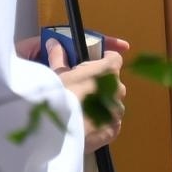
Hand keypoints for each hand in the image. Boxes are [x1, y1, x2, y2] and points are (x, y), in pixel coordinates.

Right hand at [45, 34, 129, 152]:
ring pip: (112, 103)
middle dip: (101, 85)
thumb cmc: (59, 94)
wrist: (59, 128)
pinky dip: (102, 123)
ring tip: (82, 112)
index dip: (104, 60)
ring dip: (102, 105)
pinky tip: (87, 126)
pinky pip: (111, 122)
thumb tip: (53, 42)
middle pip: (113, 83)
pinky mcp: (114, 129)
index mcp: (108, 70)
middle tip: (82, 91)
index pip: (114, 58)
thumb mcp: (57, 73)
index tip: (92, 66)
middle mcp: (118, 88)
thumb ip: (59, 57)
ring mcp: (117, 110)